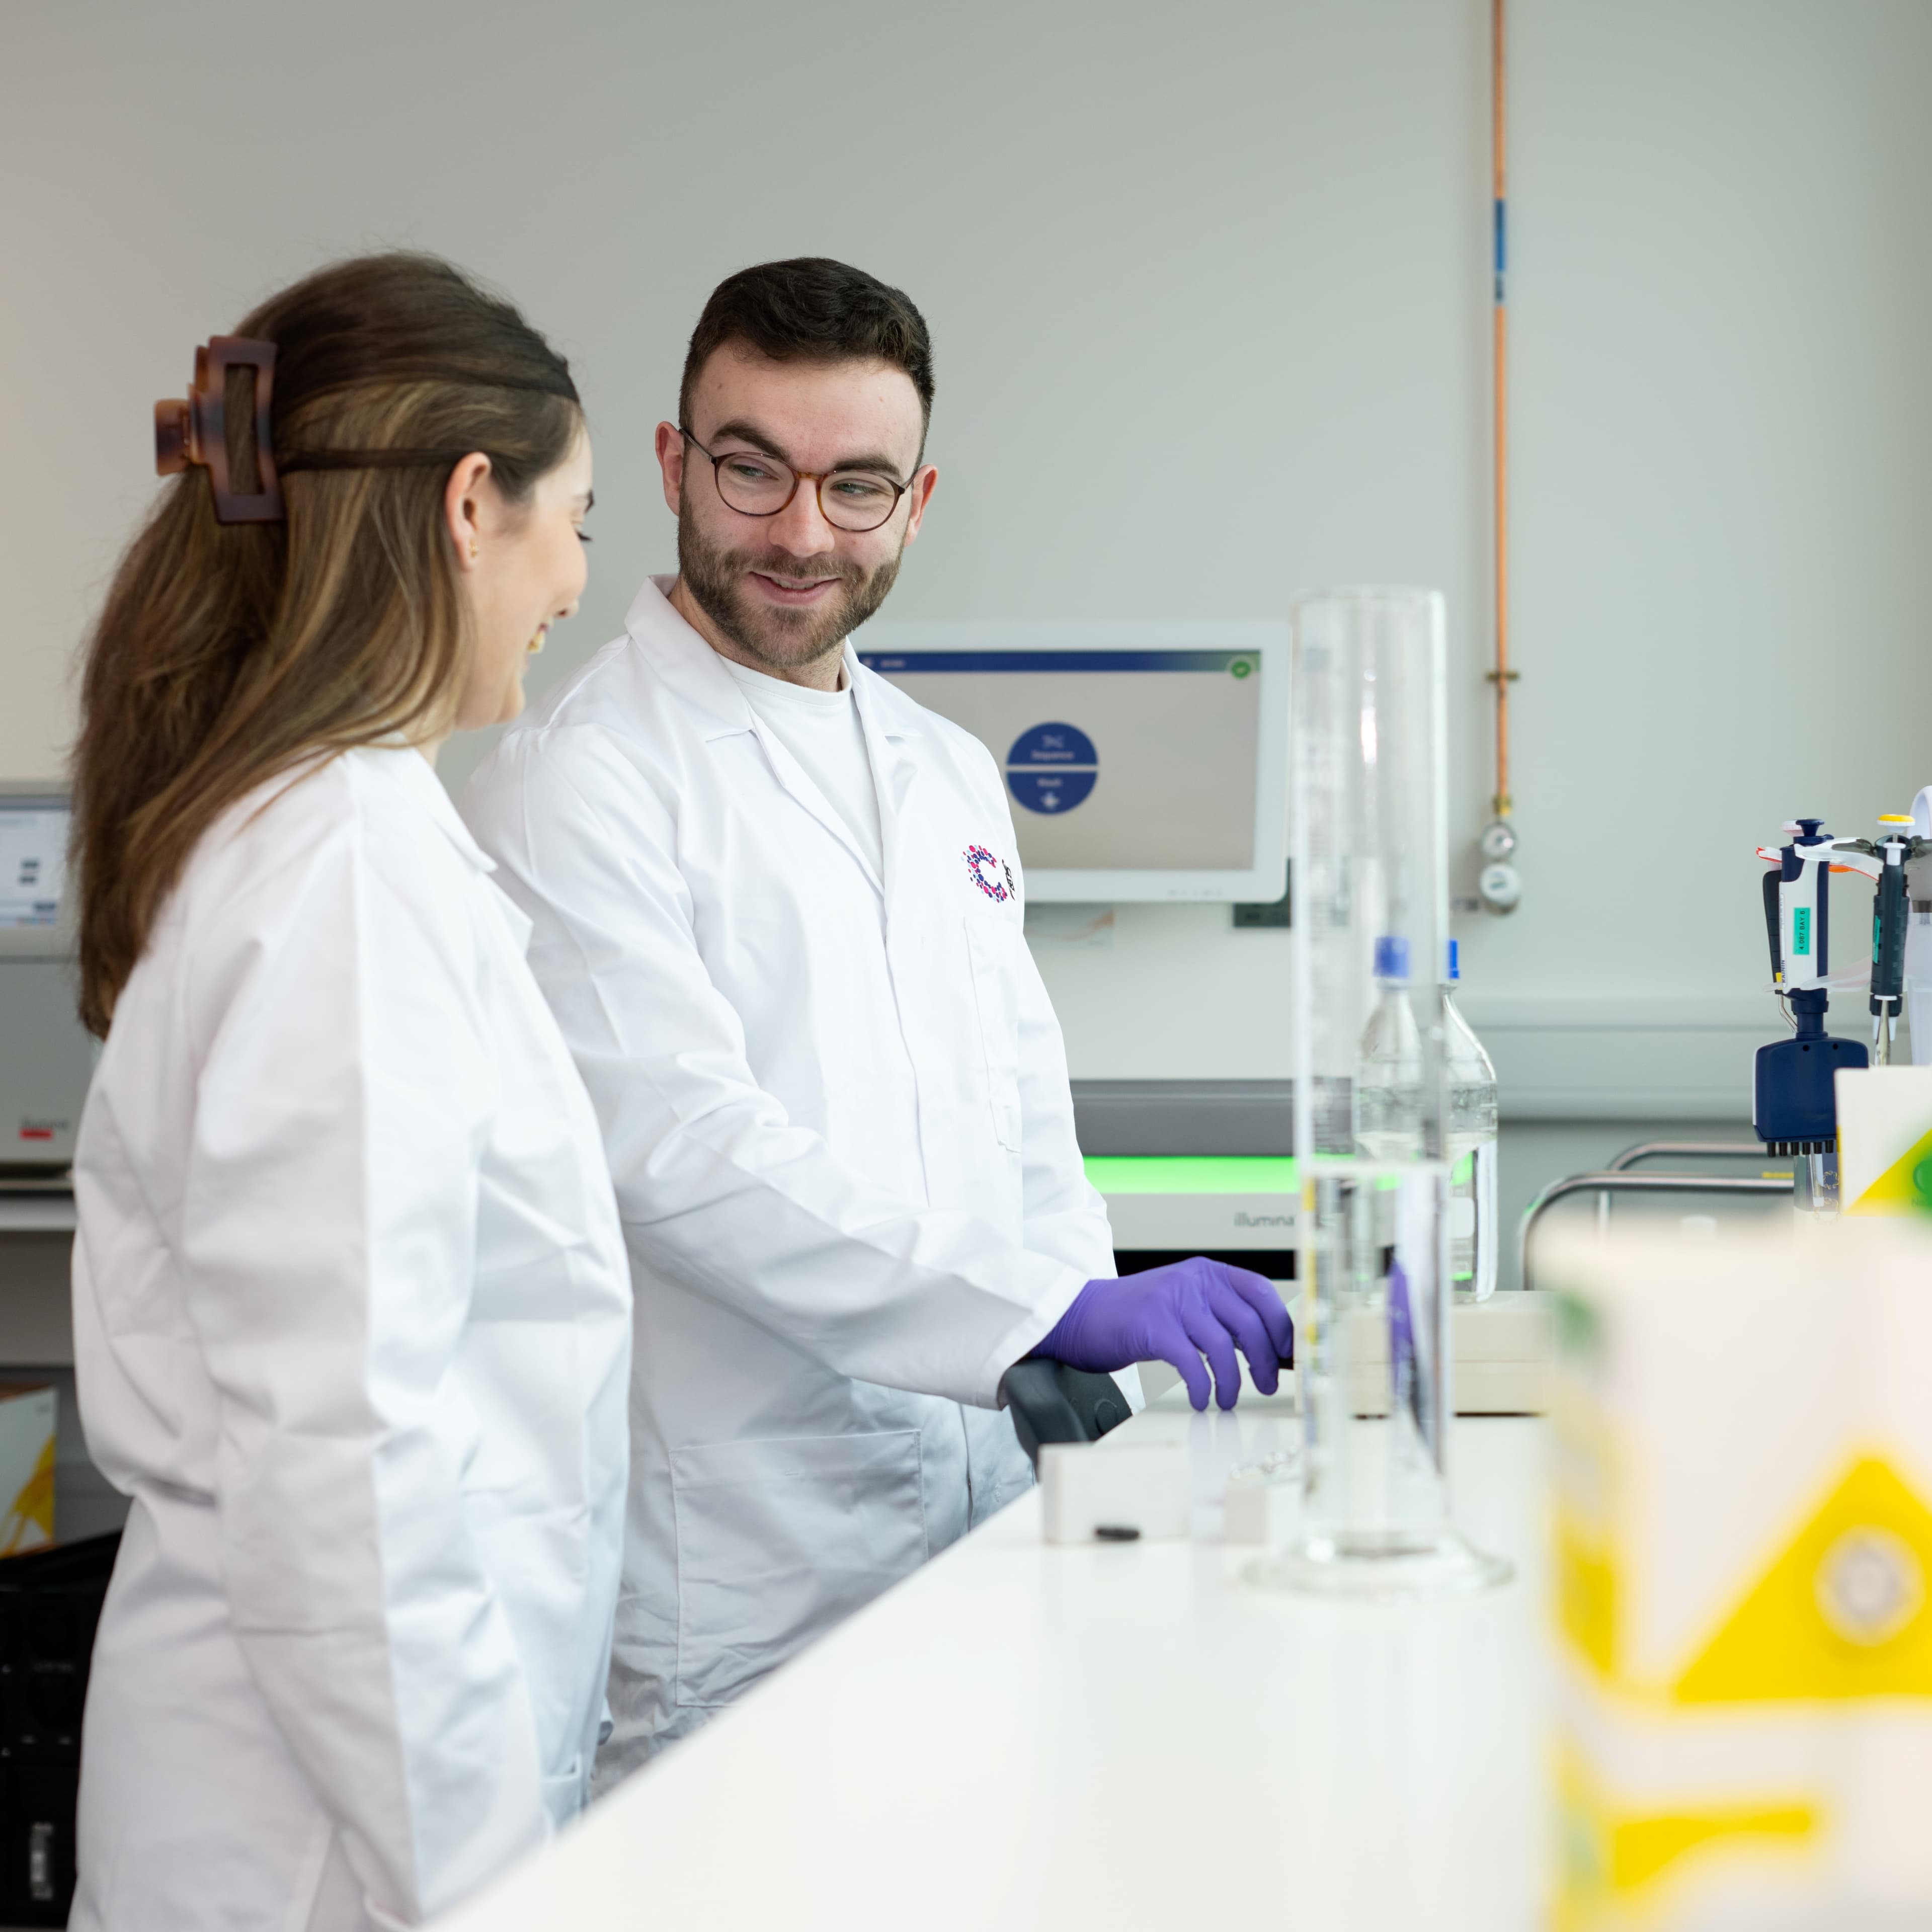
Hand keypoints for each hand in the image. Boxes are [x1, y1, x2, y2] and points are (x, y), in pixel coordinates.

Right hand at [1032, 1257, 1293, 1411]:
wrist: (1082, 1315)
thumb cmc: (1135, 1317)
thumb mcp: (1183, 1303)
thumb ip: (1218, 1316)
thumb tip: (1264, 1349)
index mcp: (1206, 1272)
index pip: (1260, 1291)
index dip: (1280, 1324)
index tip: (1288, 1353)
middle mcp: (1192, 1280)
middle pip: (1248, 1321)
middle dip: (1264, 1359)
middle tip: (1268, 1385)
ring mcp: (1172, 1301)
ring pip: (1223, 1345)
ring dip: (1233, 1380)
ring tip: (1227, 1399)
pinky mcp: (1153, 1326)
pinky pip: (1192, 1362)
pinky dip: (1203, 1386)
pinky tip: (1201, 1399)